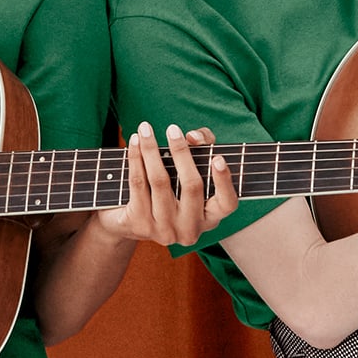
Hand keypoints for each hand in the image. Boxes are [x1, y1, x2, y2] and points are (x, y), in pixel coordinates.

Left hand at [96, 121, 238, 246]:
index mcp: (209, 218)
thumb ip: (202, 146)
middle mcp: (189, 228)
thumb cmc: (171, 187)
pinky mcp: (139, 224)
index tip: (218, 158)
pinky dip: (135, 158)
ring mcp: (164, 229)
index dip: (225, 182)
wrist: (130, 223)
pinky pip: (138, 184)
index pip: (227, 204)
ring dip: (151, 149)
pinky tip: (134, 141)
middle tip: (172, 128)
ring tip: (145, 128)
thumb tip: (193, 137)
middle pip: (192, 186)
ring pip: (160, 181)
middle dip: (181, 153)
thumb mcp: (191, 170)